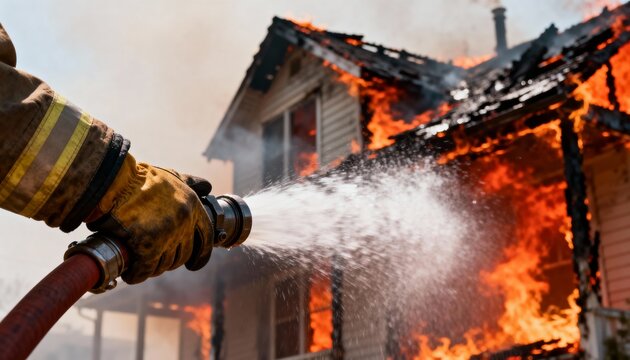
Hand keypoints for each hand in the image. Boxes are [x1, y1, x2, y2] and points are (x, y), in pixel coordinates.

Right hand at [86, 154, 211, 283]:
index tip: (195, 264)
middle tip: (154, 260)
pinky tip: (130, 273)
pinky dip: (136, 275)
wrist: (112, 181)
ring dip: (151, 268)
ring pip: (164, 264)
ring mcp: (168, 235)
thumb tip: (206, 186)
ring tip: (139, 265)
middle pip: (183, 254)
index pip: (207, 237)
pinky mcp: (148, 246)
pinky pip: (144, 270)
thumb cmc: (138, 178)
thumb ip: (190, 182)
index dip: (201, 254)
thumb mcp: (170, 176)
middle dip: (170, 261)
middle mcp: (184, 222)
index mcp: (193, 205)